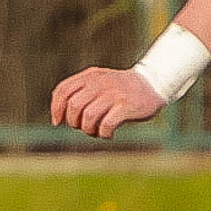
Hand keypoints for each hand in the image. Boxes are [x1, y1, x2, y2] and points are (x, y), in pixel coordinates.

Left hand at [50, 67, 166, 138]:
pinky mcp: (126, 106)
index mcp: (90, 76)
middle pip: (73, 106)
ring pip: (88, 117)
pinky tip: (108, 134)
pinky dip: (104, 134)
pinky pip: (107, 124)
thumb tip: (58, 117)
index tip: (58, 122)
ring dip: (88, 130)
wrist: (154, 83)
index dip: (56, 108)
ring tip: (95, 132)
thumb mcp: (98, 82)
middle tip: (82, 127)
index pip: (62, 90)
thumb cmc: (120, 89)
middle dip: (73, 122)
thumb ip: (79, 92)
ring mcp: (114, 94)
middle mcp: (100, 83)